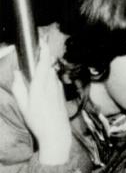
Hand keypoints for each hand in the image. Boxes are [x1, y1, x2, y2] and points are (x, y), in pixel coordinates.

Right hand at [10, 46, 71, 165]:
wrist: (57, 132)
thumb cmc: (38, 120)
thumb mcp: (23, 106)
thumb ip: (19, 88)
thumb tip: (16, 73)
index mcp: (41, 85)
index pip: (44, 62)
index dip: (44, 49)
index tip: (43, 40)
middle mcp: (52, 83)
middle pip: (48, 65)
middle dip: (42, 60)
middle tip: (35, 58)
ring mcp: (59, 87)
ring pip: (51, 73)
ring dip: (45, 71)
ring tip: (36, 79)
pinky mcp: (62, 92)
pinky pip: (54, 80)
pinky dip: (49, 80)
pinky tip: (43, 91)